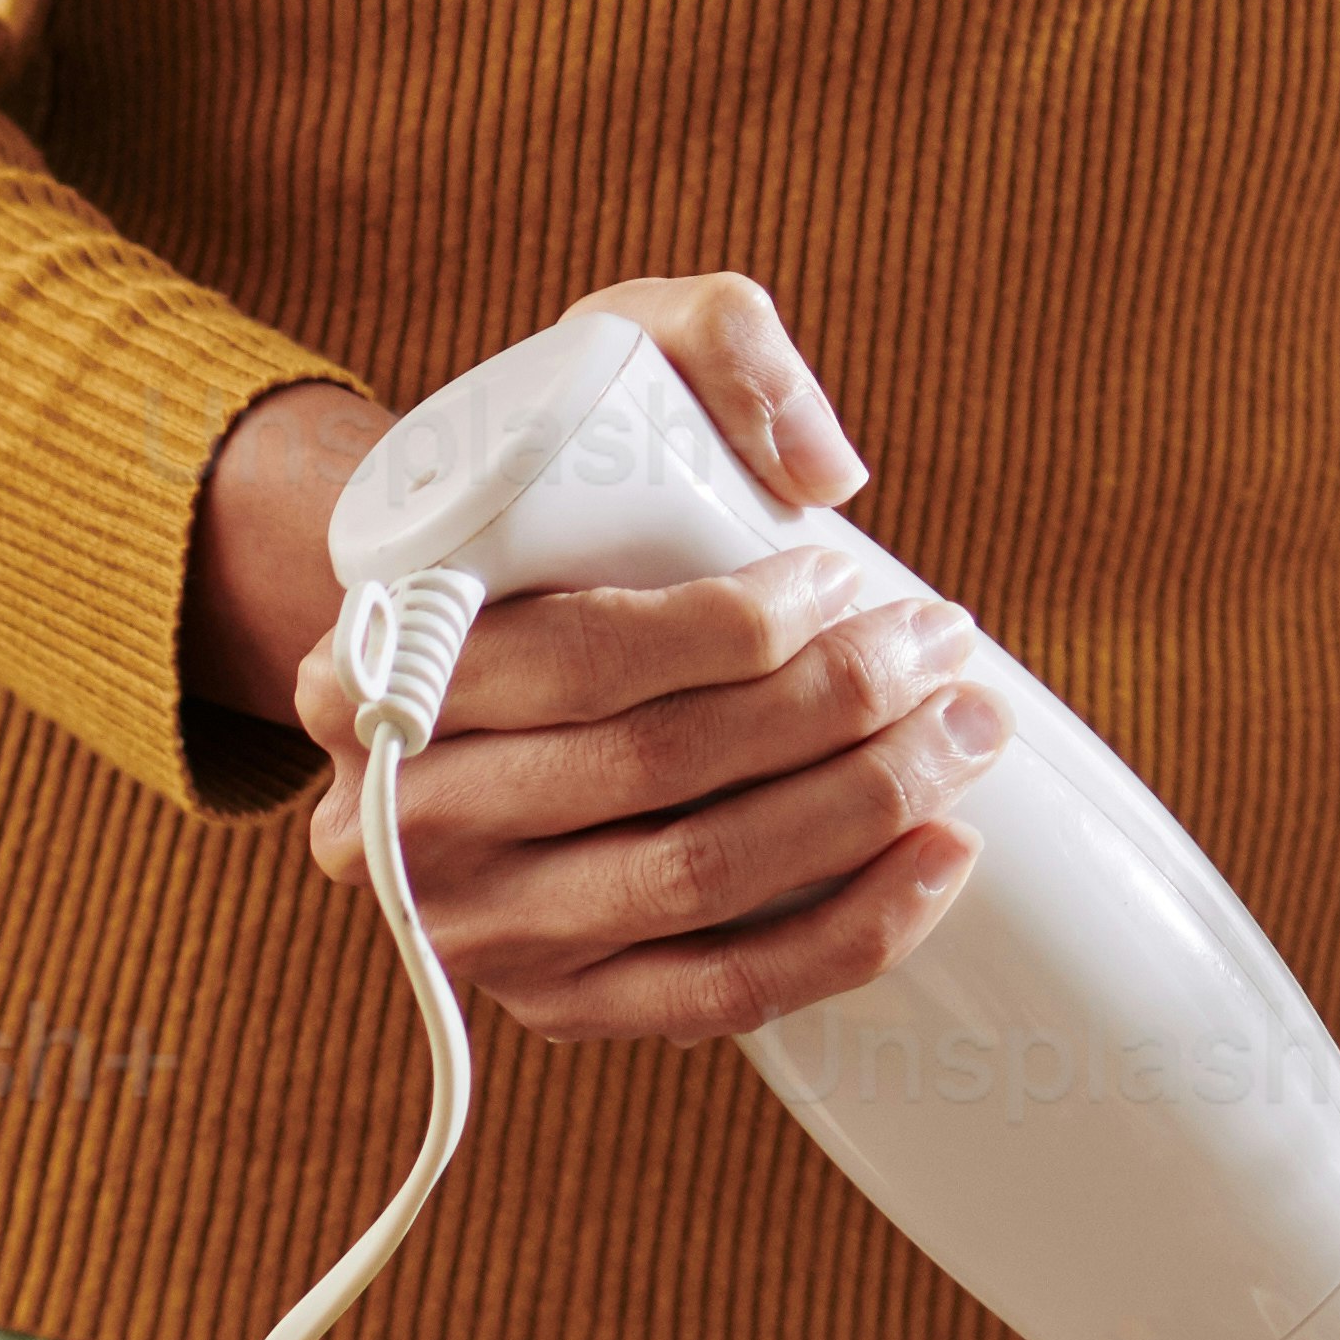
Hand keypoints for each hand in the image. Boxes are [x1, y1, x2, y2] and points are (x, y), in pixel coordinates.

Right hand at [231, 273, 1004, 1049]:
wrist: (471, 647)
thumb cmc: (552, 499)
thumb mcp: (598, 365)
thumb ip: (714, 337)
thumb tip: (822, 463)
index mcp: (372, 662)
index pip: (577, 656)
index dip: (734, 625)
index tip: (845, 572)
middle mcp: (397, 815)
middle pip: (652, 771)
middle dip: (834, 706)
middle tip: (943, 643)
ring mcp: (474, 927)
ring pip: (693, 883)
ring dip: (860, 809)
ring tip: (967, 731)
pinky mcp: (554, 1003)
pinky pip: (712, 996)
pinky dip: (843, 938)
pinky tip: (940, 865)